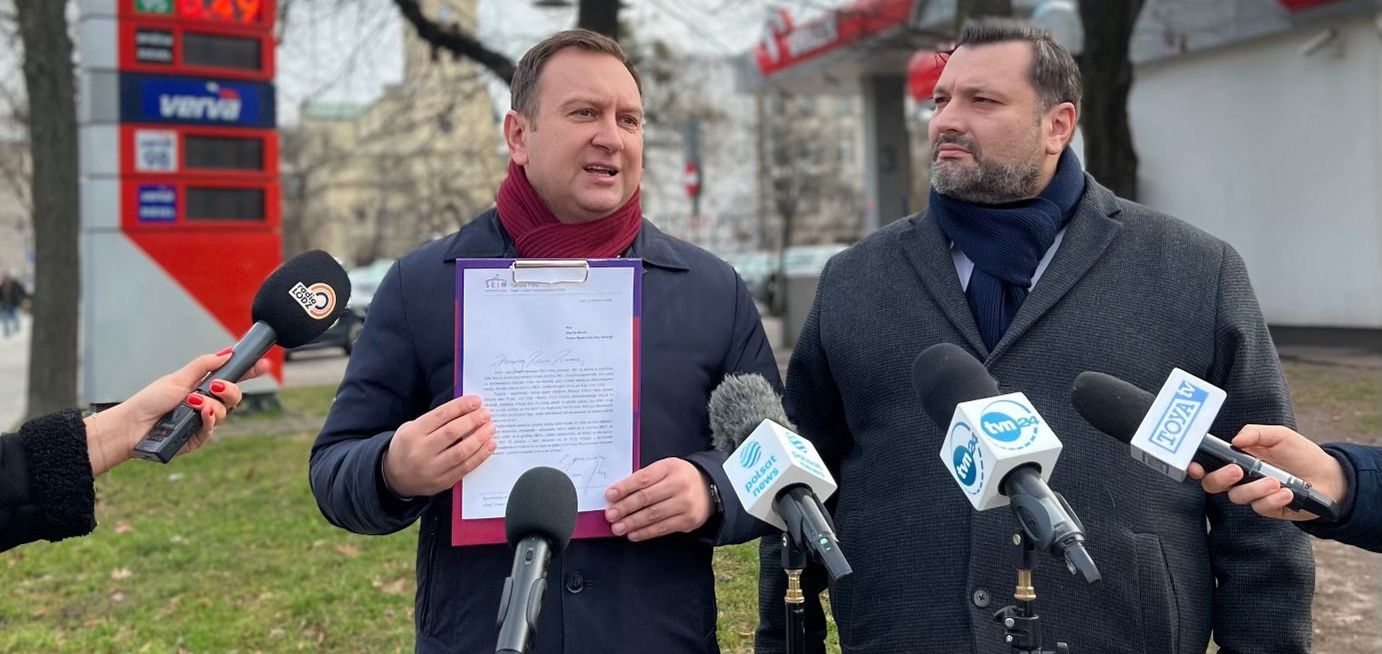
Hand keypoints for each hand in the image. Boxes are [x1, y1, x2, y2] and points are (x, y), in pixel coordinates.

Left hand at [85, 348, 270, 474]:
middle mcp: (206, 403)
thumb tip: (228, 353)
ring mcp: (203, 421)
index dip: (249, 371)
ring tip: (192, 402)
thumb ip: (204, 365)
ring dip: (212, 404)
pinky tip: (200, 413)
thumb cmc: (150, 401)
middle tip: (216, 386)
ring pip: (226, 412)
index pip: (231, 377)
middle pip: (234, 396)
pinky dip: (209, 418)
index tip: (264, 363)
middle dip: (230, 390)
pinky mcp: (198, 437)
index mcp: (202, 386)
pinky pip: (213, 427)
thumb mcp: (178, 378)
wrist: (132, 426)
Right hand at [382, 395, 495, 497]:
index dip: (461, 406)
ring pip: (461, 452)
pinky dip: (480, 456)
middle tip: (486, 414)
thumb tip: (466, 409)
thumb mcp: (412, 428)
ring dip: (480, 438)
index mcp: (412, 433)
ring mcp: (431, 469)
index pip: (441, 415)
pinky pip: (465, 468)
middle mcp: (420, 451)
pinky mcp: (442, 483)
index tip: (477, 401)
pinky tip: (489, 446)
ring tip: (491, 428)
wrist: (395, 477)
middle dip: (473, 421)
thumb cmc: (408, 446)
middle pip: (452, 432)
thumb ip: (435, 421)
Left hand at [604, 458, 712, 541]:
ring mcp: (685, 504)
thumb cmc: (680, 477)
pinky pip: (662, 528)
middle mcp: (679, 484)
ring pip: (653, 515)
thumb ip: (646, 478)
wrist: (710, 487)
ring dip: (632, 523)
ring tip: (617, 528)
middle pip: (646, 498)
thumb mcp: (666, 469)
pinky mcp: (688, 520)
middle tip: (610, 515)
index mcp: (670, 467)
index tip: (609, 495)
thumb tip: (619, 495)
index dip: (624, 488)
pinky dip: (645, 532)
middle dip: (625, 508)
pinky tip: (632, 534)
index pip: (643, 478)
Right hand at [1187, 424, 1346, 520]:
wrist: (1329, 476)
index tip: (1195, 466)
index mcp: (1237, 458)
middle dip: (1221, 478)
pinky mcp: (1267, 508)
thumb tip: (1235, 440)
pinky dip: (1273, 500)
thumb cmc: (1301, 453)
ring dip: (1255, 489)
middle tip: (1237, 471)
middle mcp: (1240, 478)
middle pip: (1213, 484)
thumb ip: (1256, 433)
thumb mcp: (1280, 435)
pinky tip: (1287, 492)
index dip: (1196, 467)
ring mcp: (1253, 495)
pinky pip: (1260, 507)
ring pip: (1237, 497)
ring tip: (1277, 482)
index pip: (1209, 464)